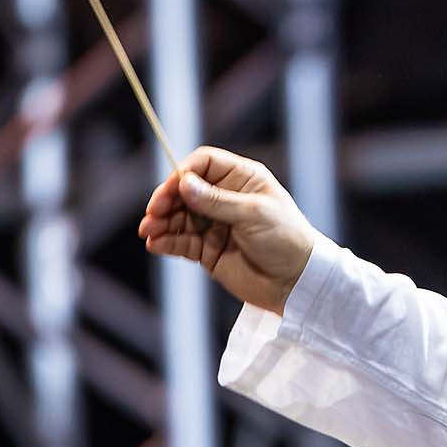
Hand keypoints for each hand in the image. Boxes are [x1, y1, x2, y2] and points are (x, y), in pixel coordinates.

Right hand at [139, 146, 317, 314]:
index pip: (203, 164)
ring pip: (178, 216)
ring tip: (149, 231)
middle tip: (154, 213)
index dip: (183, 173)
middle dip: (166, 200)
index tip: (171, 189)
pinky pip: (181, 241)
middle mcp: (225, 198)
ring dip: (161, 222)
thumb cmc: (286, 240)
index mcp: (242, 179)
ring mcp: (215, 224)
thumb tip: (184, 184)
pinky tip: (156, 244)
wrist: (296, 282)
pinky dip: (166, 241)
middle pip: (185, 190)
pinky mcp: (208, 249)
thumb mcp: (254, 214)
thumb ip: (217, 201)